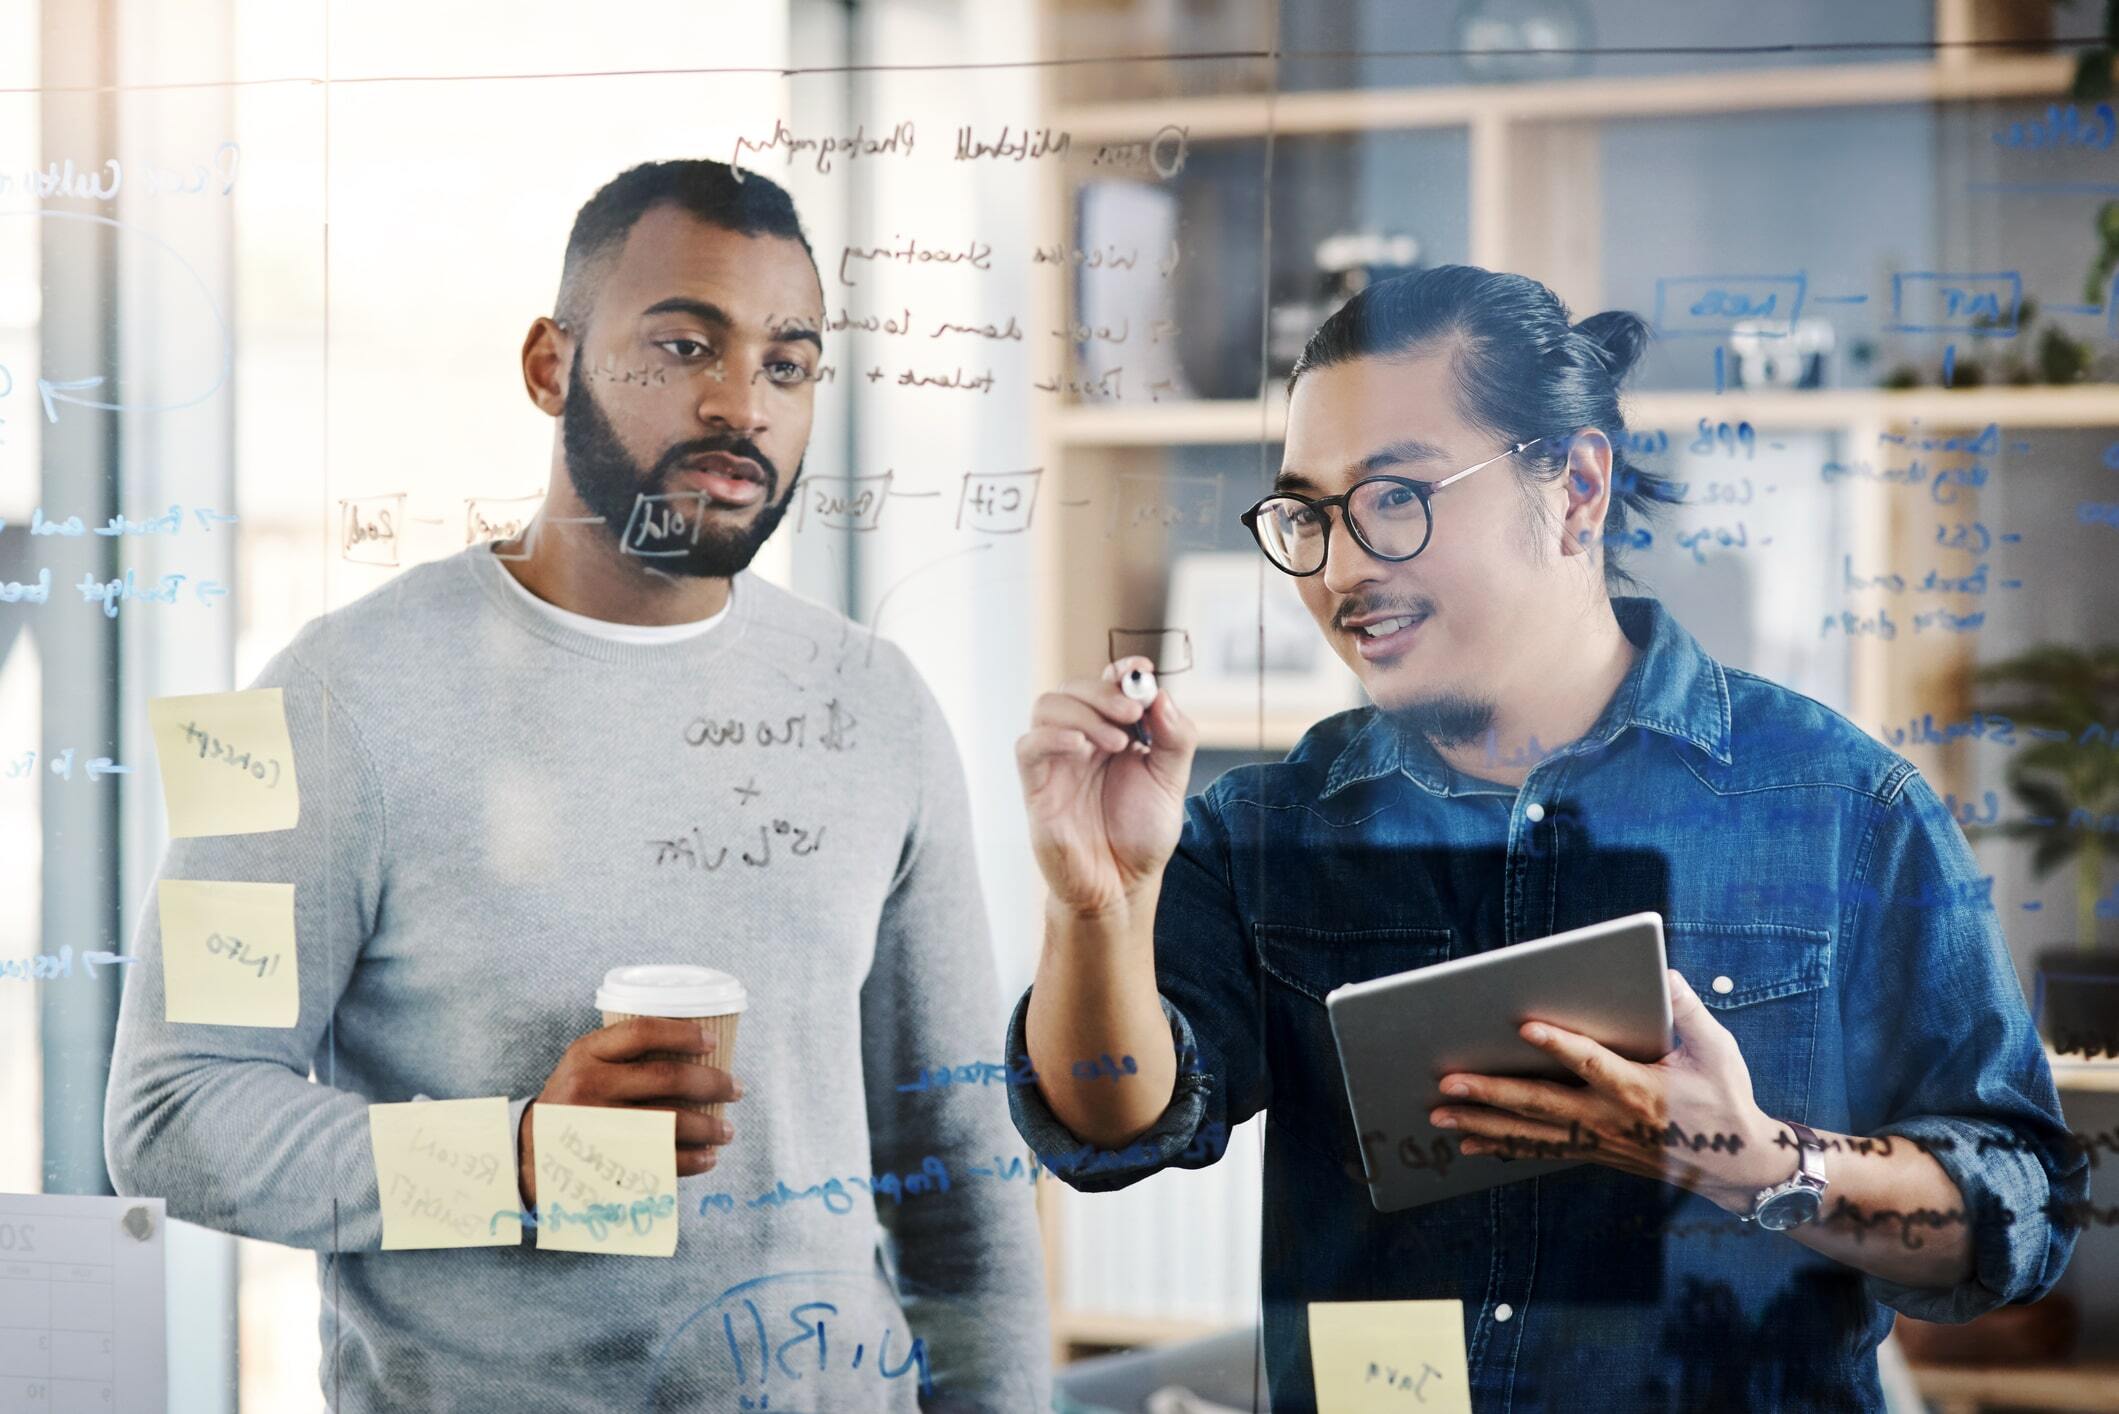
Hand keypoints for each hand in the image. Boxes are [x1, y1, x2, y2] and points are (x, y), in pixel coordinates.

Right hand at [517, 1017, 742, 1206]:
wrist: (527, 1151)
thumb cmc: (572, 1100)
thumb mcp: (584, 1064)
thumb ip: (624, 1053)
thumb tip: (698, 1048)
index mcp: (586, 1053)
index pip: (641, 1031)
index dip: (683, 1033)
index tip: (713, 1042)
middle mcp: (589, 1086)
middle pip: (666, 1078)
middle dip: (711, 1083)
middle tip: (737, 1089)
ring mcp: (596, 1126)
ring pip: (668, 1122)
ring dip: (707, 1127)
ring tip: (727, 1131)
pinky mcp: (602, 1161)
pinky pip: (657, 1161)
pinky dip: (690, 1161)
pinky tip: (708, 1158)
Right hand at [1015, 656, 1195, 917]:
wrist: (1120, 886)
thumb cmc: (1141, 835)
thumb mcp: (1171, 782)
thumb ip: (1174, 738)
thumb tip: (1161, 695)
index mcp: (1111, 734)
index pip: (1105, 685)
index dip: (1120, 670)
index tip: (1140, 670)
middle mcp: (1080, 742)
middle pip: (1073, 689)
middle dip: (1103, 691)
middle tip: (1132, 712)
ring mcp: (1056, 762)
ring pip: (1047, 707)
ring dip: (1083, 713)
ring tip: (1117, 741)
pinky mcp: (1036, 787)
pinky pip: (1028, 747)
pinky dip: (1053, 737)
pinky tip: (1083, 749)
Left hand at [1427, 969, 1793, 1212]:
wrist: (1736, 1166)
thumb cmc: (1725, 1099)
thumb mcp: (1717, 1050)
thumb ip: (1688, 1010)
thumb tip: (1662, 972)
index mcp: (1639, 1088)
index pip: (1591, 1063)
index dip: (1559, 1044)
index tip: (1524, 1024)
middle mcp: (1609, 1118)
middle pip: (1540, 1104)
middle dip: (1489, 1093)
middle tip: (1446, 1082)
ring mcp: (1596, 1140)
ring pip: (1529, 1132)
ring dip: (1481, 1124)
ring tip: (1439, 1115)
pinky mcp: (1591, 1152)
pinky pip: (1539, 1149)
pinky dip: (1501, 1146)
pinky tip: (1468, 1146)